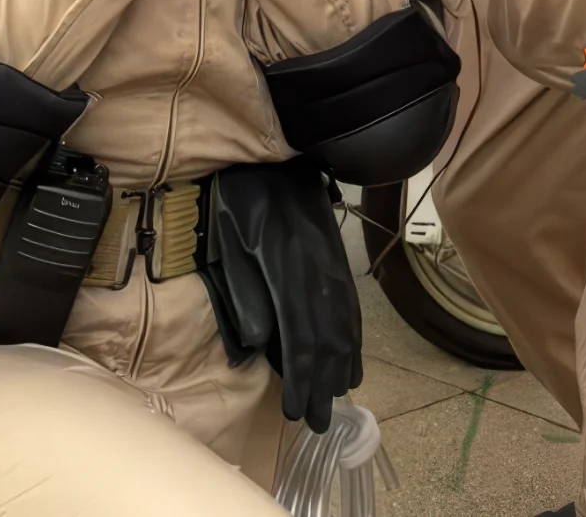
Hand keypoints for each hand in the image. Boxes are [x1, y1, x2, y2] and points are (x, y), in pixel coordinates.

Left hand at [200, 157, 362, 433]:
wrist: (271, 162)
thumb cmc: (240, 207)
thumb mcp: (231, 249)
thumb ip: (247, 297)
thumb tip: (265, 344)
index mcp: (289, 275)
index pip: (301, 340)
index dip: (301, 380)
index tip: (297, 412)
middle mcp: (318, 276)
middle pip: (328, 341)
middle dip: (325, 385)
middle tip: (322, 422)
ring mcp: (333, 268)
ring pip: (345, 326)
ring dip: (344, 366)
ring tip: (340, 396)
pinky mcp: (338, 260)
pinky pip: (351, 307)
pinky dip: (354, 338)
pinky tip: (352, 356)